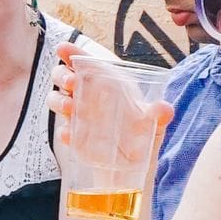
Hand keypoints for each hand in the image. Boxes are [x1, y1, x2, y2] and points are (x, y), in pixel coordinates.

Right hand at [51, 42, 159, 172]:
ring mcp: (79, 115)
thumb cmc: (143, 140)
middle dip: (62, 75)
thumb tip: (164, 108)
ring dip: (58, 100)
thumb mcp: (154, 127)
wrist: (133, 171)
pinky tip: (70, 135)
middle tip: (70, 83)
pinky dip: (63, 131)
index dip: (73, 53)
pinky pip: (62, 129)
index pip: (88, 64)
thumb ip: (157, 116)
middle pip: (65, 76)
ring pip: (56, 98)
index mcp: (108, 86)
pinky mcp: (74, 136)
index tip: (62, 49)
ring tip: (68, 108)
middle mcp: (89, 97)